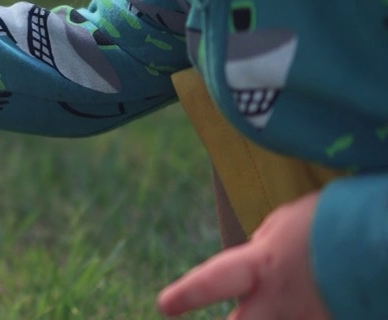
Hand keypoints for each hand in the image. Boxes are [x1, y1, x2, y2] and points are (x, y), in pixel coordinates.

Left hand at [157, 191, 329, 318]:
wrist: (384, 236)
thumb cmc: (334, 220)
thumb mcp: (285, 225)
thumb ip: (261, 250)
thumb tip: (251, 265)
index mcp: (262, 266)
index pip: (213, 282)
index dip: (187, 295)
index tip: (165, 305)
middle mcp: (281, 302)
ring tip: (271, 310)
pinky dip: (306, 319)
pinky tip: (314, 309)